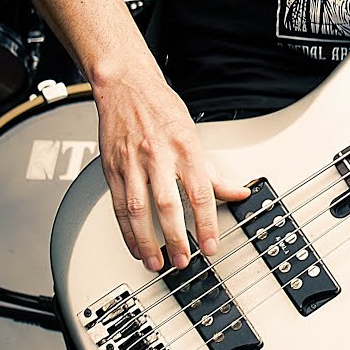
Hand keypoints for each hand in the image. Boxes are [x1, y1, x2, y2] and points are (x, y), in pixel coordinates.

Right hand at [93, 75, 249, 270]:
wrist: (126, 87)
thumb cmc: (161, 108)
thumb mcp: (194, 135)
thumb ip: (213, 170)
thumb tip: (237, 191)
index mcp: (185, 147)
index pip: (200, 192)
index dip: (206, 223)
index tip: (210, 245)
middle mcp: (158, 156)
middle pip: (168, 205)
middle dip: (176, 238)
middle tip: (184, 260)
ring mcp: (133, 163)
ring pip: (139, 210)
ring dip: (148, 241)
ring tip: (157, 262)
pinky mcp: (112, 168)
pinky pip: (119, 206)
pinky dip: (127, 230)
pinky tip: (135, 246)